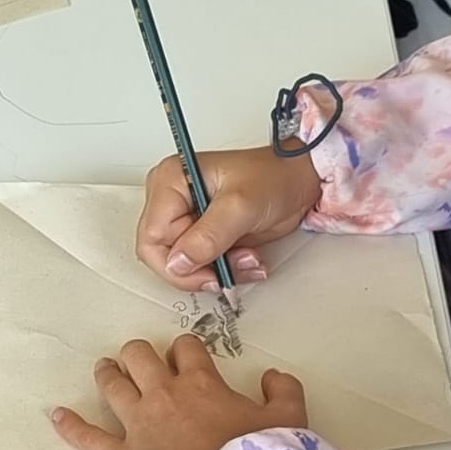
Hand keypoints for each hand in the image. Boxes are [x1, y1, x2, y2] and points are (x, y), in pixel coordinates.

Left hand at [51, 335, 307, 449]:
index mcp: (202, 383)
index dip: (184, 349)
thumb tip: (271, 375)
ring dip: (108, 373)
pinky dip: (70, 425)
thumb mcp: (290, 419)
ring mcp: (139, 423)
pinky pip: (88, 437)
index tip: (185, 358)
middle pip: (140, 356)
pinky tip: (55, 414)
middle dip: (139, 354)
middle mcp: (164, 394)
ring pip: (113, 384)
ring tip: (106, 369)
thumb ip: (284, 390)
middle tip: (140, 361)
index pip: (186, 349)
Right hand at [137, 145, 322, 291]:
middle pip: (165, 257)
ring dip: (221, 269)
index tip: (208, 273)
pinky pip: (203, 264)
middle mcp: (172, 199)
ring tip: (248, 257)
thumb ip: (208, 237)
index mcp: (170, 182)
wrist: (299, 181)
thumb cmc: (273, 176)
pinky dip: (227, 268)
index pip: (152, 239)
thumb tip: (178, 263)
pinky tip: (247, 257)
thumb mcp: (240, 207)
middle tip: (232, 265)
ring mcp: (187, 217)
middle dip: (203, 268)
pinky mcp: (203, 233)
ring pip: (186, 265)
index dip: (177, 265)